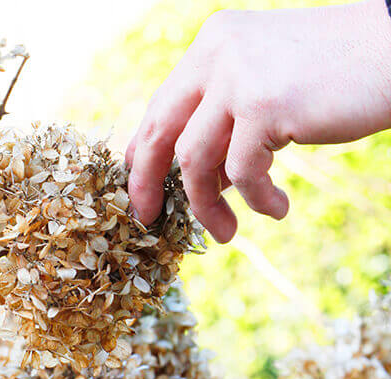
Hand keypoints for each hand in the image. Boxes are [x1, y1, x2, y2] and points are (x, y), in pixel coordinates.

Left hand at [126, 0, 390, 242]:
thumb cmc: (338, 77)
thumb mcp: (266, 89)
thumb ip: (227, 121)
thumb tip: (198, 177)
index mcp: (213, 45)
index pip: (161, 106)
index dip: (144, 153)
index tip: (142, 190)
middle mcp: (217, 54)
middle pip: (161, 130)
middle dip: (148, 182)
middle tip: (150, 219)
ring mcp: (239, 76)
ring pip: (195, 158)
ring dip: (206, 204)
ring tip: (225, 232)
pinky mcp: (266, 104)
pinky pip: (243, 171)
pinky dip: (256, 198)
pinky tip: (276, 208)